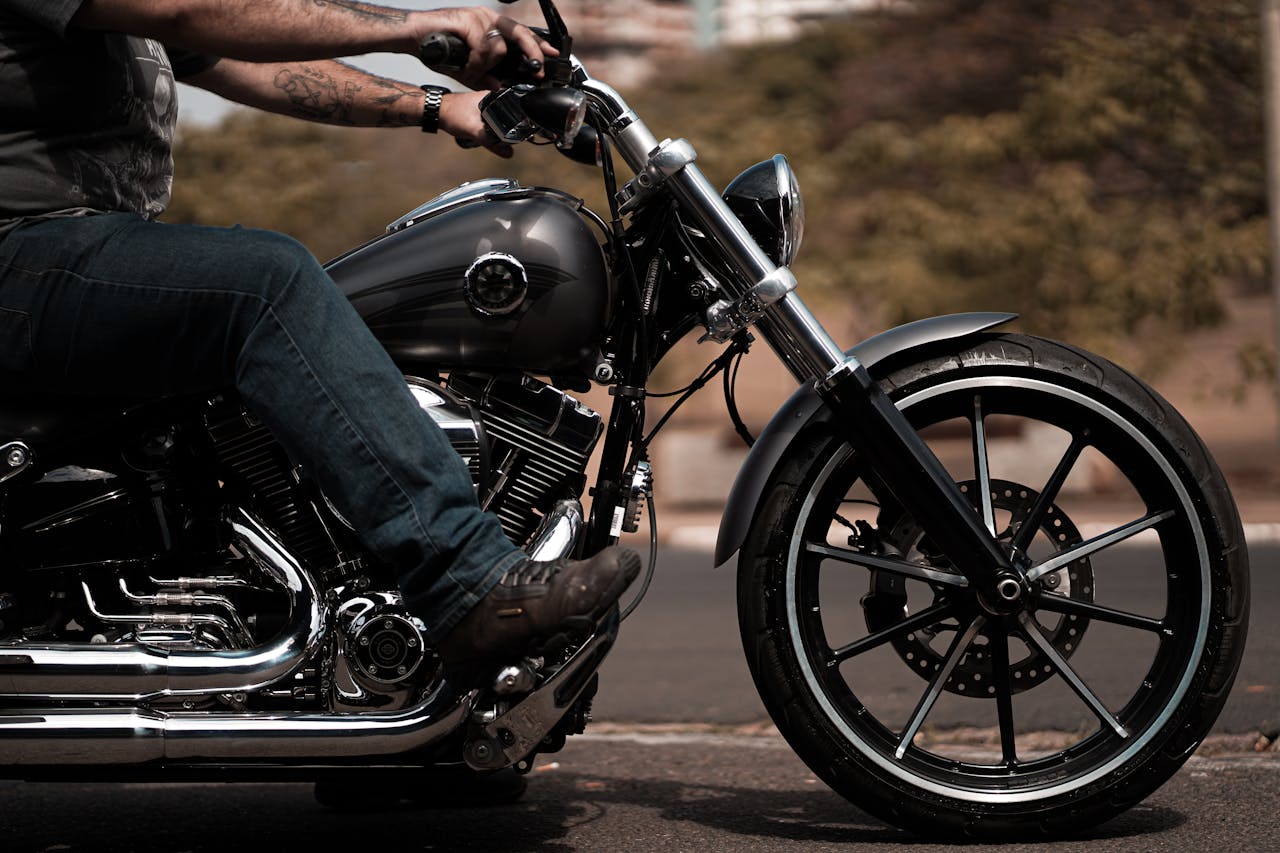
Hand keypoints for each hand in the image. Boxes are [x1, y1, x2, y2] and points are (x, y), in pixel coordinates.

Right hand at [415, 7, 557, 89]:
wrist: (414, 35)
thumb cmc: (439, 49)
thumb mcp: (468, 67)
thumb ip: (485, 77)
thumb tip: (500, 89)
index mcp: (492, 26)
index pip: (522, 33)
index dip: (539, 45)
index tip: (553, 56)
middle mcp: (488, 17)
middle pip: (520, 34)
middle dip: (532, 53)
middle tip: (537, 70)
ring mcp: (479, 16)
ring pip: (500, 46)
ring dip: (487, 66)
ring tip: (470, 72)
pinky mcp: (469, 19)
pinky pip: (482, 48)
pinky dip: (475, 63)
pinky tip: (464, 67)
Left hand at [439, 91, 512, 157]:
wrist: (434, 111)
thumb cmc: (451, 113)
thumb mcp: (474, 130)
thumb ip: (491, 142)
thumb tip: (508, 153)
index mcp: (494, 97)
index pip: (513, 114)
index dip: (513, 128)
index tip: (507, 138)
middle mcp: (490, 98)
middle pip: (504, 120)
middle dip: (498, 132)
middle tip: (486, 136)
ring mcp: (482, 104)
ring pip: (494, 122)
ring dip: (489, 132)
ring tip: (478, 134)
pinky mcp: (475, 110)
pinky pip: (485, 123)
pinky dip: (482, 130)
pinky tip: (474, 132)